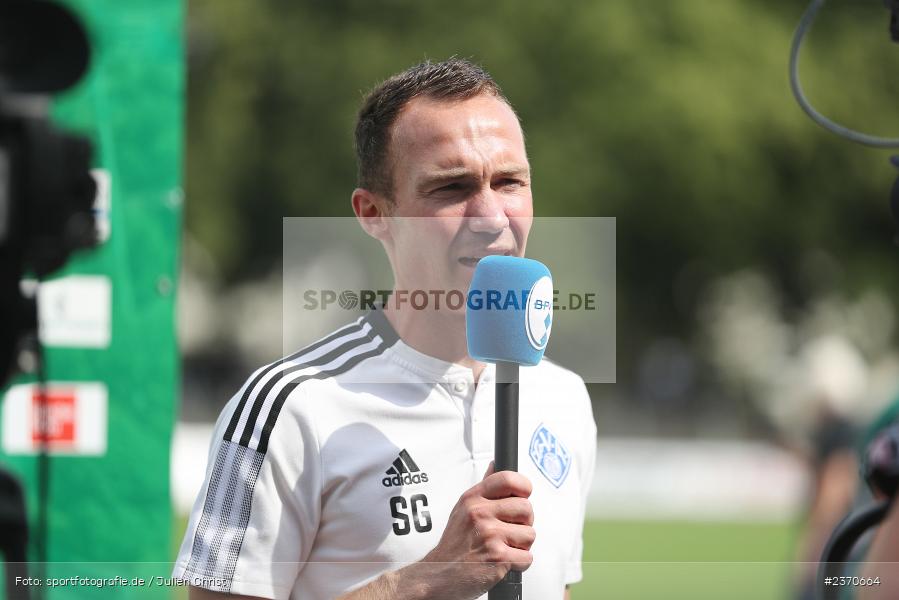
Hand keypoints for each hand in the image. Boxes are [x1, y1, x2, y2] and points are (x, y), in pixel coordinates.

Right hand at [419, 463, 535, 599]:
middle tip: (510, 532)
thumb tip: (495, 466)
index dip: (523, 487)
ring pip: (530, 534)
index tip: (523, 496)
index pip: (507, 479)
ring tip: (503, 548)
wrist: (438, 575)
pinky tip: (503, 562)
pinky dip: (519, 564)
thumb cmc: (454, 545)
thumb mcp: (462, 509)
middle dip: (524, 523)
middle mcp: (480, 513)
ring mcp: (489, 534)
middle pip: (526, 508)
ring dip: (522, 546)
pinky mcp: (498, 556)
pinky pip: (527, 557)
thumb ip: (483, 489)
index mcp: (473, 498)